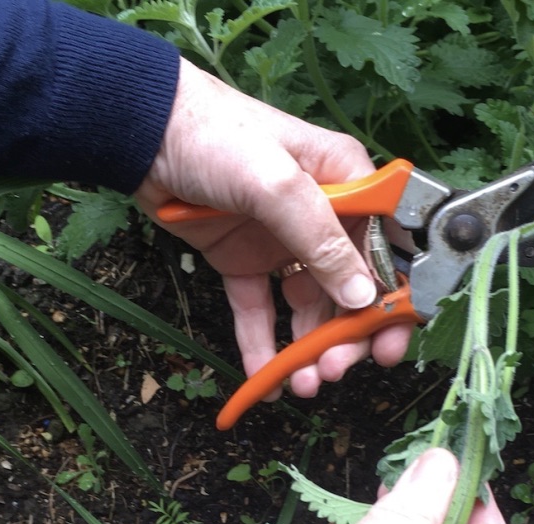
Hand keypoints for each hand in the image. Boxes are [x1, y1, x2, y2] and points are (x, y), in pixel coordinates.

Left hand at [134, 59, 413, 396]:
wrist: (139, 129)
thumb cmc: (215, 134)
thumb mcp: (278, 184)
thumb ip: (323, 241)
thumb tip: (362, 298)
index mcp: (347, 185)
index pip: (387, 251)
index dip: (393, 299)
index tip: (388, 342)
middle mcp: (322, 217)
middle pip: (352, 290)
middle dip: (348, 336)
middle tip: (336, 370)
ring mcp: (283, 243)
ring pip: (309, 308)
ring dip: (311, 349)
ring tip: (305, 384)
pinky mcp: (244, 261)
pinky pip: (261, 311)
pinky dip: (264, 346)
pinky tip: (266, 380)